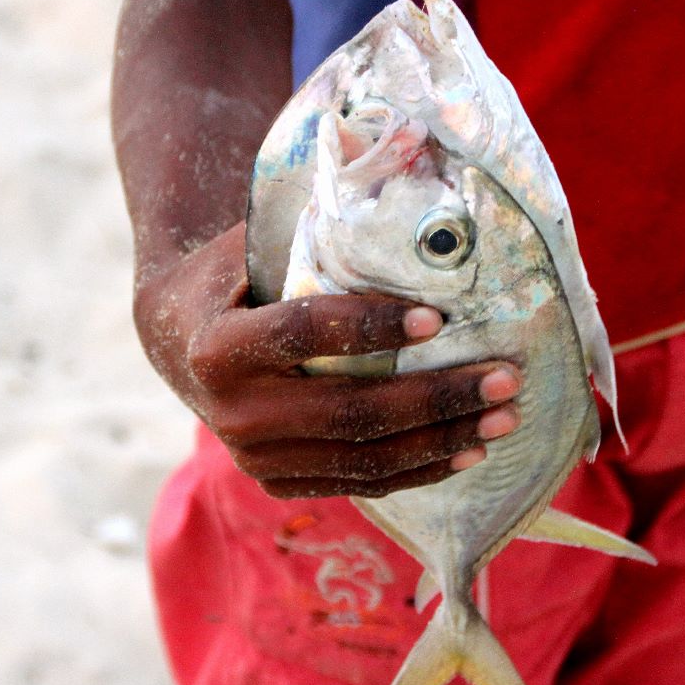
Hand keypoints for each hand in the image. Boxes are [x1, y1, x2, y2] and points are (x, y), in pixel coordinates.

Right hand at [134, 222, 521, 498]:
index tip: (437, 317)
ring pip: (362, 457)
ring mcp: (256, 457)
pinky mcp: (279, 480)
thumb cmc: (235, 275)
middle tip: (503, 377)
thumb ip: (318, 232)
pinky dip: (419, 469)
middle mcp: (234, 412)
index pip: (303, 334)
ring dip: (442, 439)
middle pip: (348, 411)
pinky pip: (360, 482)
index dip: (369, 328)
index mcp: (220, 346)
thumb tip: (412, 202)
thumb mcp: (258, 243)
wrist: (180, 338)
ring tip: (504, 417)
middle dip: (435, 397)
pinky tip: (469, 451)